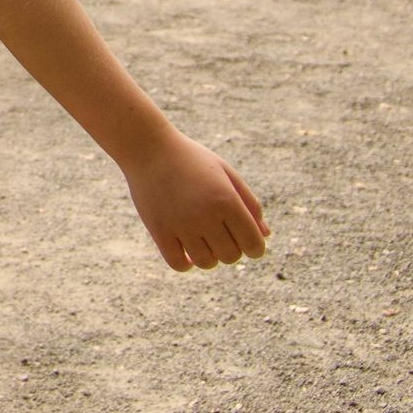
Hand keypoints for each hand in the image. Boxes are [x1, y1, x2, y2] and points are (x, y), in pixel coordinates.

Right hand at [120, 130, 269, 271]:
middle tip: (220, 231)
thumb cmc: (192, 159)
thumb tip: (264, 235)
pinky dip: (186, 262)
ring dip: (209, 256)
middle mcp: (205, 215)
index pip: (254, 246)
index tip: (245, 238)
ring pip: (206, 263)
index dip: (254, 246)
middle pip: (230, 256)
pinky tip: (186, 249)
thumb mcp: (226, 173)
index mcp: (227, 201)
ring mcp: (181, 225)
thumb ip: (250, 203)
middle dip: (230, 248)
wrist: (148, 148)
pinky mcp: (159, 230)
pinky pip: (179, 264)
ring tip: (203, 238)